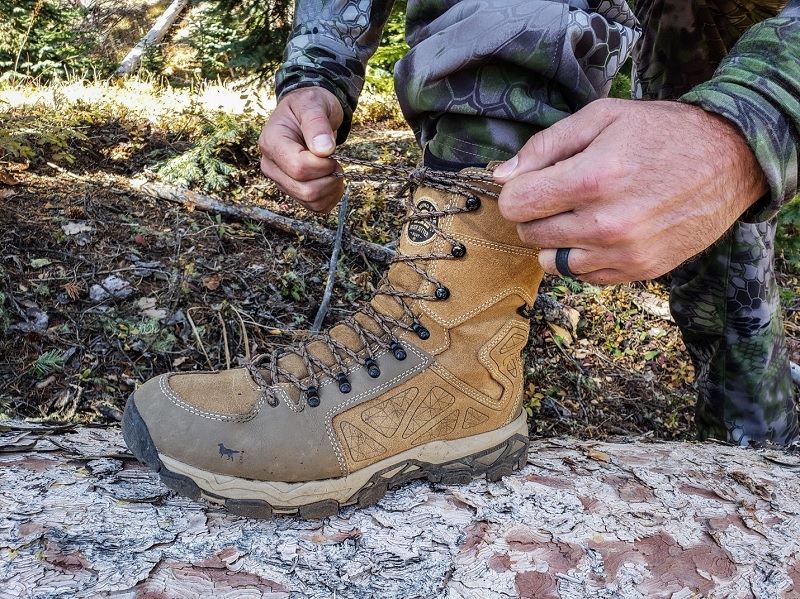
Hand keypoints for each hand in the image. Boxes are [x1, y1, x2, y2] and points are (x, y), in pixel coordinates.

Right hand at [259, 87, 344, 212]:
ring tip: (334, 166)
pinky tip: (332, 178)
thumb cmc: (309, 105)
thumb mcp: (313, 103)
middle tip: (334, 159)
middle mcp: (271, 166)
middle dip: (329, 177)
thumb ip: (317, 123)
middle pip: (306, 190)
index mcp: (271, 143)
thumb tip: (324, 149)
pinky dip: (331, 196)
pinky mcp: (294, 191)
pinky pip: (317, 207)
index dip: (322, 164)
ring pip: (312, 202)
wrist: (307, 113)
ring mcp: (281, 181)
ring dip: (332, 187)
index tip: (330, 150)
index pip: (298, 168)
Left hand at [493, 98, 767, 283]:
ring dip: (555, 239)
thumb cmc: (663, 132)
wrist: (732, 160)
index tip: (532, 182)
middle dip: (536, 212)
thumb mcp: (602, 117)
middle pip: (529, 233)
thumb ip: (546, 145)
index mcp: (593, 179)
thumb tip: (503, 176)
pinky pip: (582, 275)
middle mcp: (606, 224)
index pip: (515, 205)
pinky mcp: (639, 271)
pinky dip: (582, 256)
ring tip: (581, 213)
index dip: (517, 191)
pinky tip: (602, 231)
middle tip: (562, 194)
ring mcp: (624, 253)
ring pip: (550, 261)